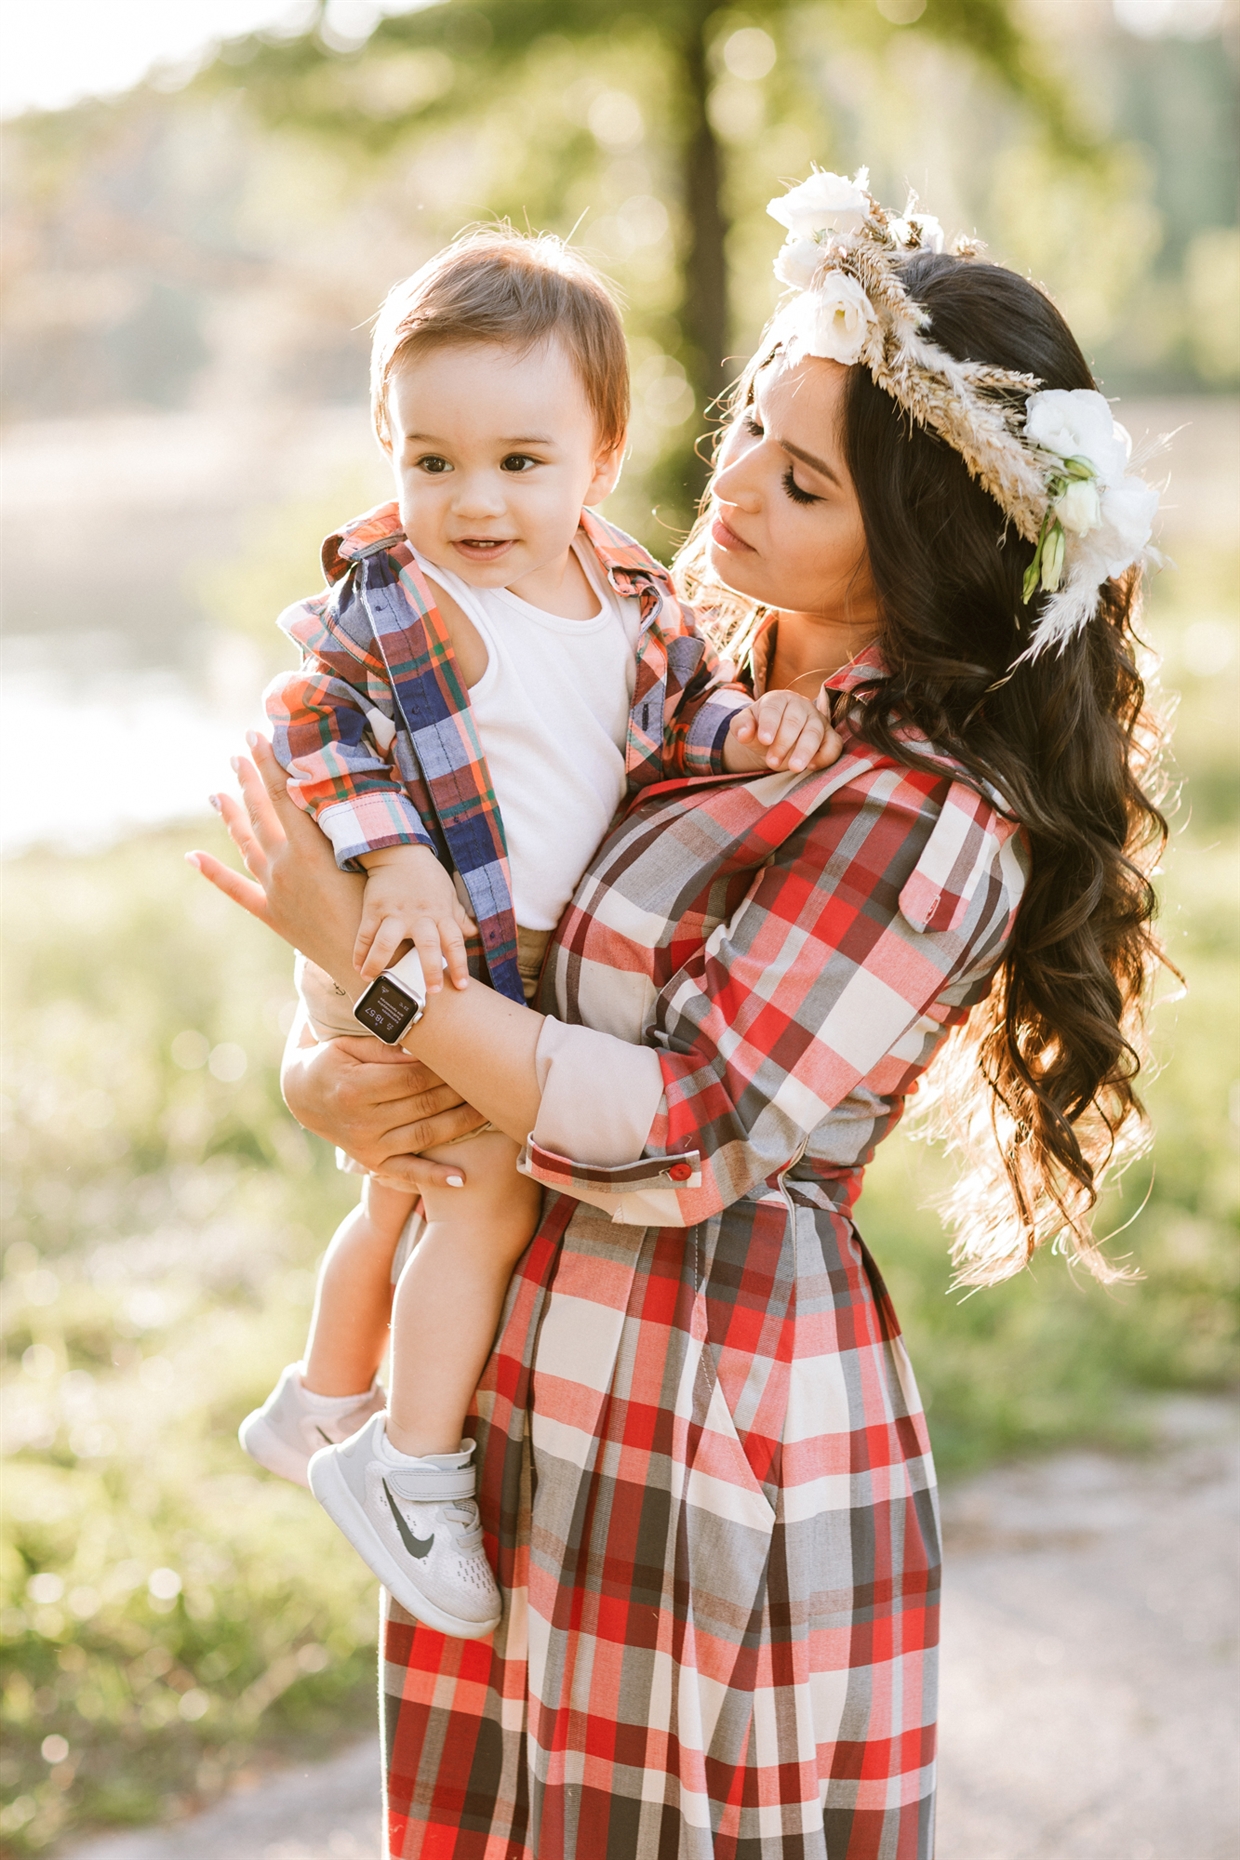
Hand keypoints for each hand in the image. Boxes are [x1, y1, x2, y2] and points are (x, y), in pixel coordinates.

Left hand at [189, 734, 365, 990]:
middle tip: (238, 753)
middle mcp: (284, 866)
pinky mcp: (271, 914)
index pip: (283, 794)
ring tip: (217, 791)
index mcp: (309, 849)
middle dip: (248, 779)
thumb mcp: (371, 861)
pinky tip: (192, 858)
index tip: (257, 735)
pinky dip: (213, 873)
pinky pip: (236, 890)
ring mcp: (274, 890)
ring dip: (231, 815)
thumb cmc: (384, 912)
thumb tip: (338, 792)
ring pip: (245, 843)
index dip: (269, 762)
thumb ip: (348, 828)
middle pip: (260, 812)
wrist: (374, 966)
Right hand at [282, 1020, 489, 1191]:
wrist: (304, 1096)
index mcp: (356, 1088)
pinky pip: (408, 1173)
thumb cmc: (333, 1061)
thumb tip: (424, 1045)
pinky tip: (462, 1179)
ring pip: (425, 1136)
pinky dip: (435, 1178)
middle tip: (491, 1082)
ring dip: (462, 1126)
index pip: (412, 1078)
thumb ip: (385, 1046)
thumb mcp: (348, 1045)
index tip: (470, 1059)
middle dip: (461, 1094)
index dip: (444, 1070)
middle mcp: (363, 1121)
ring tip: (492, 1113)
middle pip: (424, 1106)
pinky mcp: (374, 1162)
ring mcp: (369, 1146)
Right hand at [355, 845, 473, 991]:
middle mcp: (419, 916)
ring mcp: (395, 913)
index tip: (461, 986)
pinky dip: (360, 951)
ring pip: (387, 942)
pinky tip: (357, 967)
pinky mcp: (374, 908)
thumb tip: (474, 933)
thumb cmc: (427, 876)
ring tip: (373, 980)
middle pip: (427, 946)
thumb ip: (459, 917)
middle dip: (429, 970)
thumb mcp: (448, 895)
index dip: (459, 965)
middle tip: (431, 992)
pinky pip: (365, 933)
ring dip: (380, 963)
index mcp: (440, 914)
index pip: (454, 942)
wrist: (400, 851)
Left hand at [722, 690, 841, 774]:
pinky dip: (826, 755)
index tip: (764, 740)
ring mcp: (817, 720)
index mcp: (778, 699)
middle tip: (772, 761)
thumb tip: (743, 733)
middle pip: (795, 721)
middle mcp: (800, 706)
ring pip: (815, 732)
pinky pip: (834, 744)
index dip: (770, 723)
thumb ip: (741, 726)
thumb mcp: (745, 726)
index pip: (774, 708)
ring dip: (805, 750)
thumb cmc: (760, 730)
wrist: (775, 738)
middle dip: (784, 742)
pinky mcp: (830, 736)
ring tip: (794, 768)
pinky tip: (812, 766)